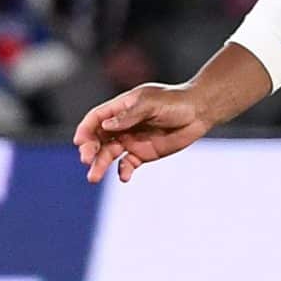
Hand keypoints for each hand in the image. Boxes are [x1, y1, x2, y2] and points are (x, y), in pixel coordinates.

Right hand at [73, 82, 210, 183]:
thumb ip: (129, 116)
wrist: (199, 112)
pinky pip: (128, 164)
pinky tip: (124, 177)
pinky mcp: (144, 153)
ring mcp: (132, 139)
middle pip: (99, 138)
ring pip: (109, 153)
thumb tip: (106, 126)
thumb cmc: (176, 102)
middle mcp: (123, 124)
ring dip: (101, 164)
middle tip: (86, 160)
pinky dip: (123, 171)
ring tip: (93, 177)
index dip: (86, 129)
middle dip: (90, 149)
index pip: (97, 118)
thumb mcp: (151, 104)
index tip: (80, 142)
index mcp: (122, 107)